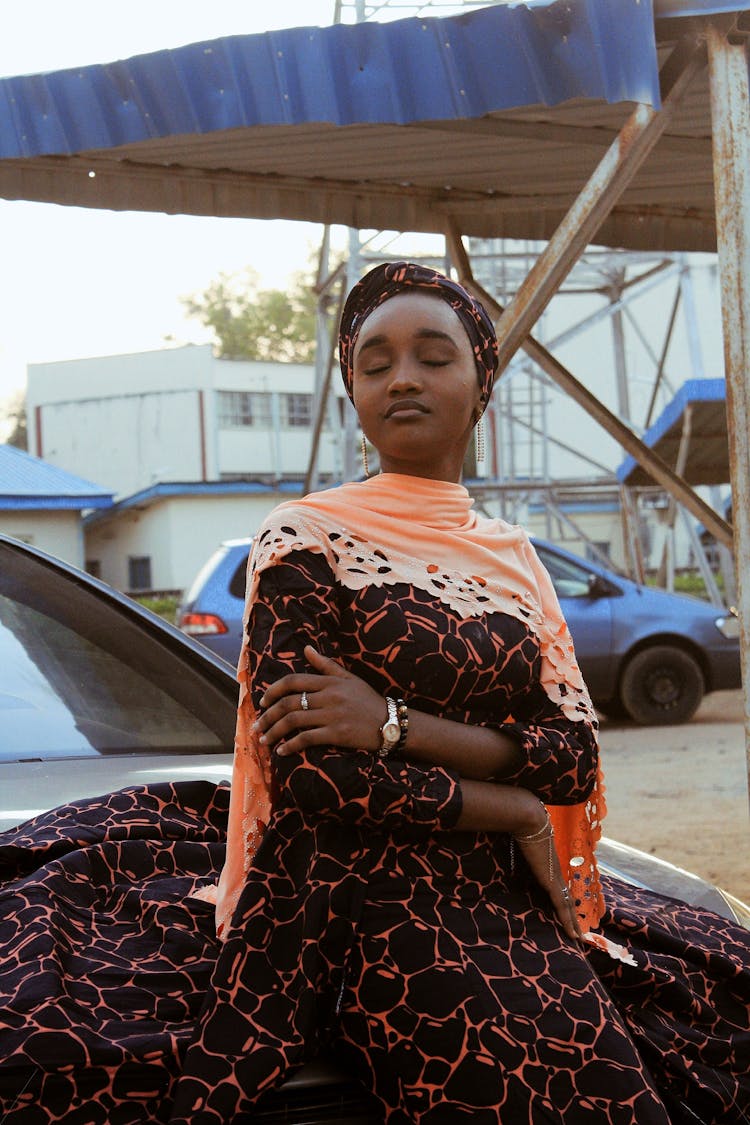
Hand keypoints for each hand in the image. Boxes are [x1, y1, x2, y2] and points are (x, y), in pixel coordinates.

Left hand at [254, 645, 385, 756]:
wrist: (390, 722)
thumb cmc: (367, 700)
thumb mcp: (348, 678)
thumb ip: (325, 664)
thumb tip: (306, 648)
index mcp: (329, 682)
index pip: (293, 681)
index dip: (273, 690)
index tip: (263, 701)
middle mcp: (328, 696)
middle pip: (288, 704)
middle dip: (268, 716)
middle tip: (257, 726)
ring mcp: (332, 715)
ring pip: (293, 721)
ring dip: (274, 732)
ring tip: (264, 740)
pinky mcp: (336, 734)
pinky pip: (306, 739)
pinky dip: (290, 746)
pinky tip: (282, 751)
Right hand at [515, 817, 582, 943]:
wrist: (529, 818)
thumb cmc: (522, 824)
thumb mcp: (520, 838)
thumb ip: (519, 844)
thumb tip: (510, 841)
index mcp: (549, 862)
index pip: (559, 886)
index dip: (563, 900)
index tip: (567, 912)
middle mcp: (555, 871)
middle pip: (567, 898)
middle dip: (572, 916)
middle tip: (579, 932)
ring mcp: (555, 876)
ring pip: (568, 906)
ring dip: (573, 923)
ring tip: (579, 938)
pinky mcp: (552, 881)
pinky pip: (562, 906)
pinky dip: (568, 921)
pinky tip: (573, 934)